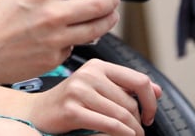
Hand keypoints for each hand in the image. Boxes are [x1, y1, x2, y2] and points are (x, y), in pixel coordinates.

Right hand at [0, 0, 123, 85]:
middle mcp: (52, 15)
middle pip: (98, 4)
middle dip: (111, 0)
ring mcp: (55, 39)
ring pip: (96, 29)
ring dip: (107, 20)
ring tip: (108, 17)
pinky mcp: (54, 59)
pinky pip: (73, 48)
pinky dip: (74, 42)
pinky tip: (66, 39)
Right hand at [29, 59, 161, 135]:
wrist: (36, 112)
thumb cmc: (68, 102)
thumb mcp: (97, 88)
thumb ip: (125, 87)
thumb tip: (157, 91)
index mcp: (98, 66)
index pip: (139, 80)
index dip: (151, 100)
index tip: (149, 115)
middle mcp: (89, 74)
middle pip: (131, 102)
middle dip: (139, 122)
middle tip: (138, 132)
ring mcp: (79, 91)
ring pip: (122, 115)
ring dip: (133, 131)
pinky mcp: (72, 109)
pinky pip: (109, 124)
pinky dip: (122, 134)